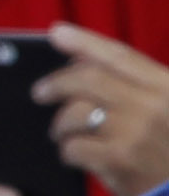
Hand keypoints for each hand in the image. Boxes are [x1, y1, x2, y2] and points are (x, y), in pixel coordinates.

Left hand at [38, 24, 168, 195]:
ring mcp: (137, 133)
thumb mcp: (167, 117)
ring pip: (76, 112)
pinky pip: (74, 147)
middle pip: (89, 80)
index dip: (85, 42)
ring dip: (60, 123)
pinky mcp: (120, 163)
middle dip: (57, 82)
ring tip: (61, 133)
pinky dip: (67, 151)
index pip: (121, 56)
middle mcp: (156, 106)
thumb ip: (139, 91)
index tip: (56, 33)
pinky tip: (73, 157)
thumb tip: (81, 63)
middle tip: (39, 92)